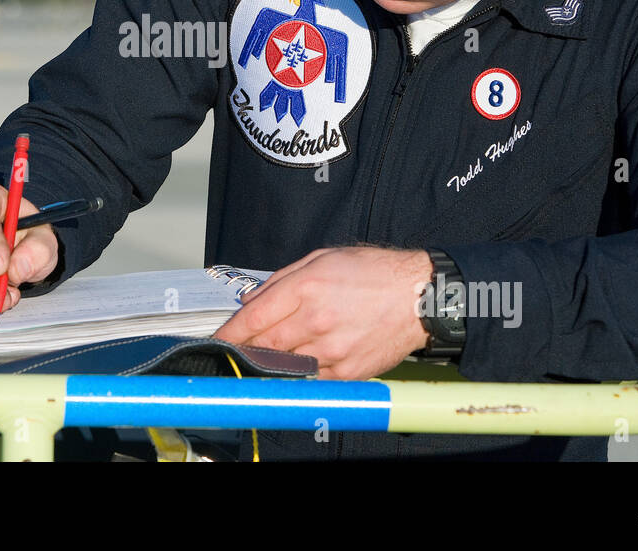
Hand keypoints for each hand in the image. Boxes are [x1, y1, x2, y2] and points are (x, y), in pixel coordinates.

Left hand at [213, 247, 433, 379]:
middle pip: (263, 344)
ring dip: (271, 361)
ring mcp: (331, 349)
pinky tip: (299, 363)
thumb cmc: (374, 273)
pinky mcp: (347, 371)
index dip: (230, 331)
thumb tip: (252, 301)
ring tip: (268, 354)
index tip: (217, 339)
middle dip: (244, 348)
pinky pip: (311, 378)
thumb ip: (282, 280)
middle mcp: (316, 320)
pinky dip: (299, 373)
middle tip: (233, 350)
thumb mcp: (323, 259)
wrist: (420, 297)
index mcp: (307, 287)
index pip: (254, 317)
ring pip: (284, 364)